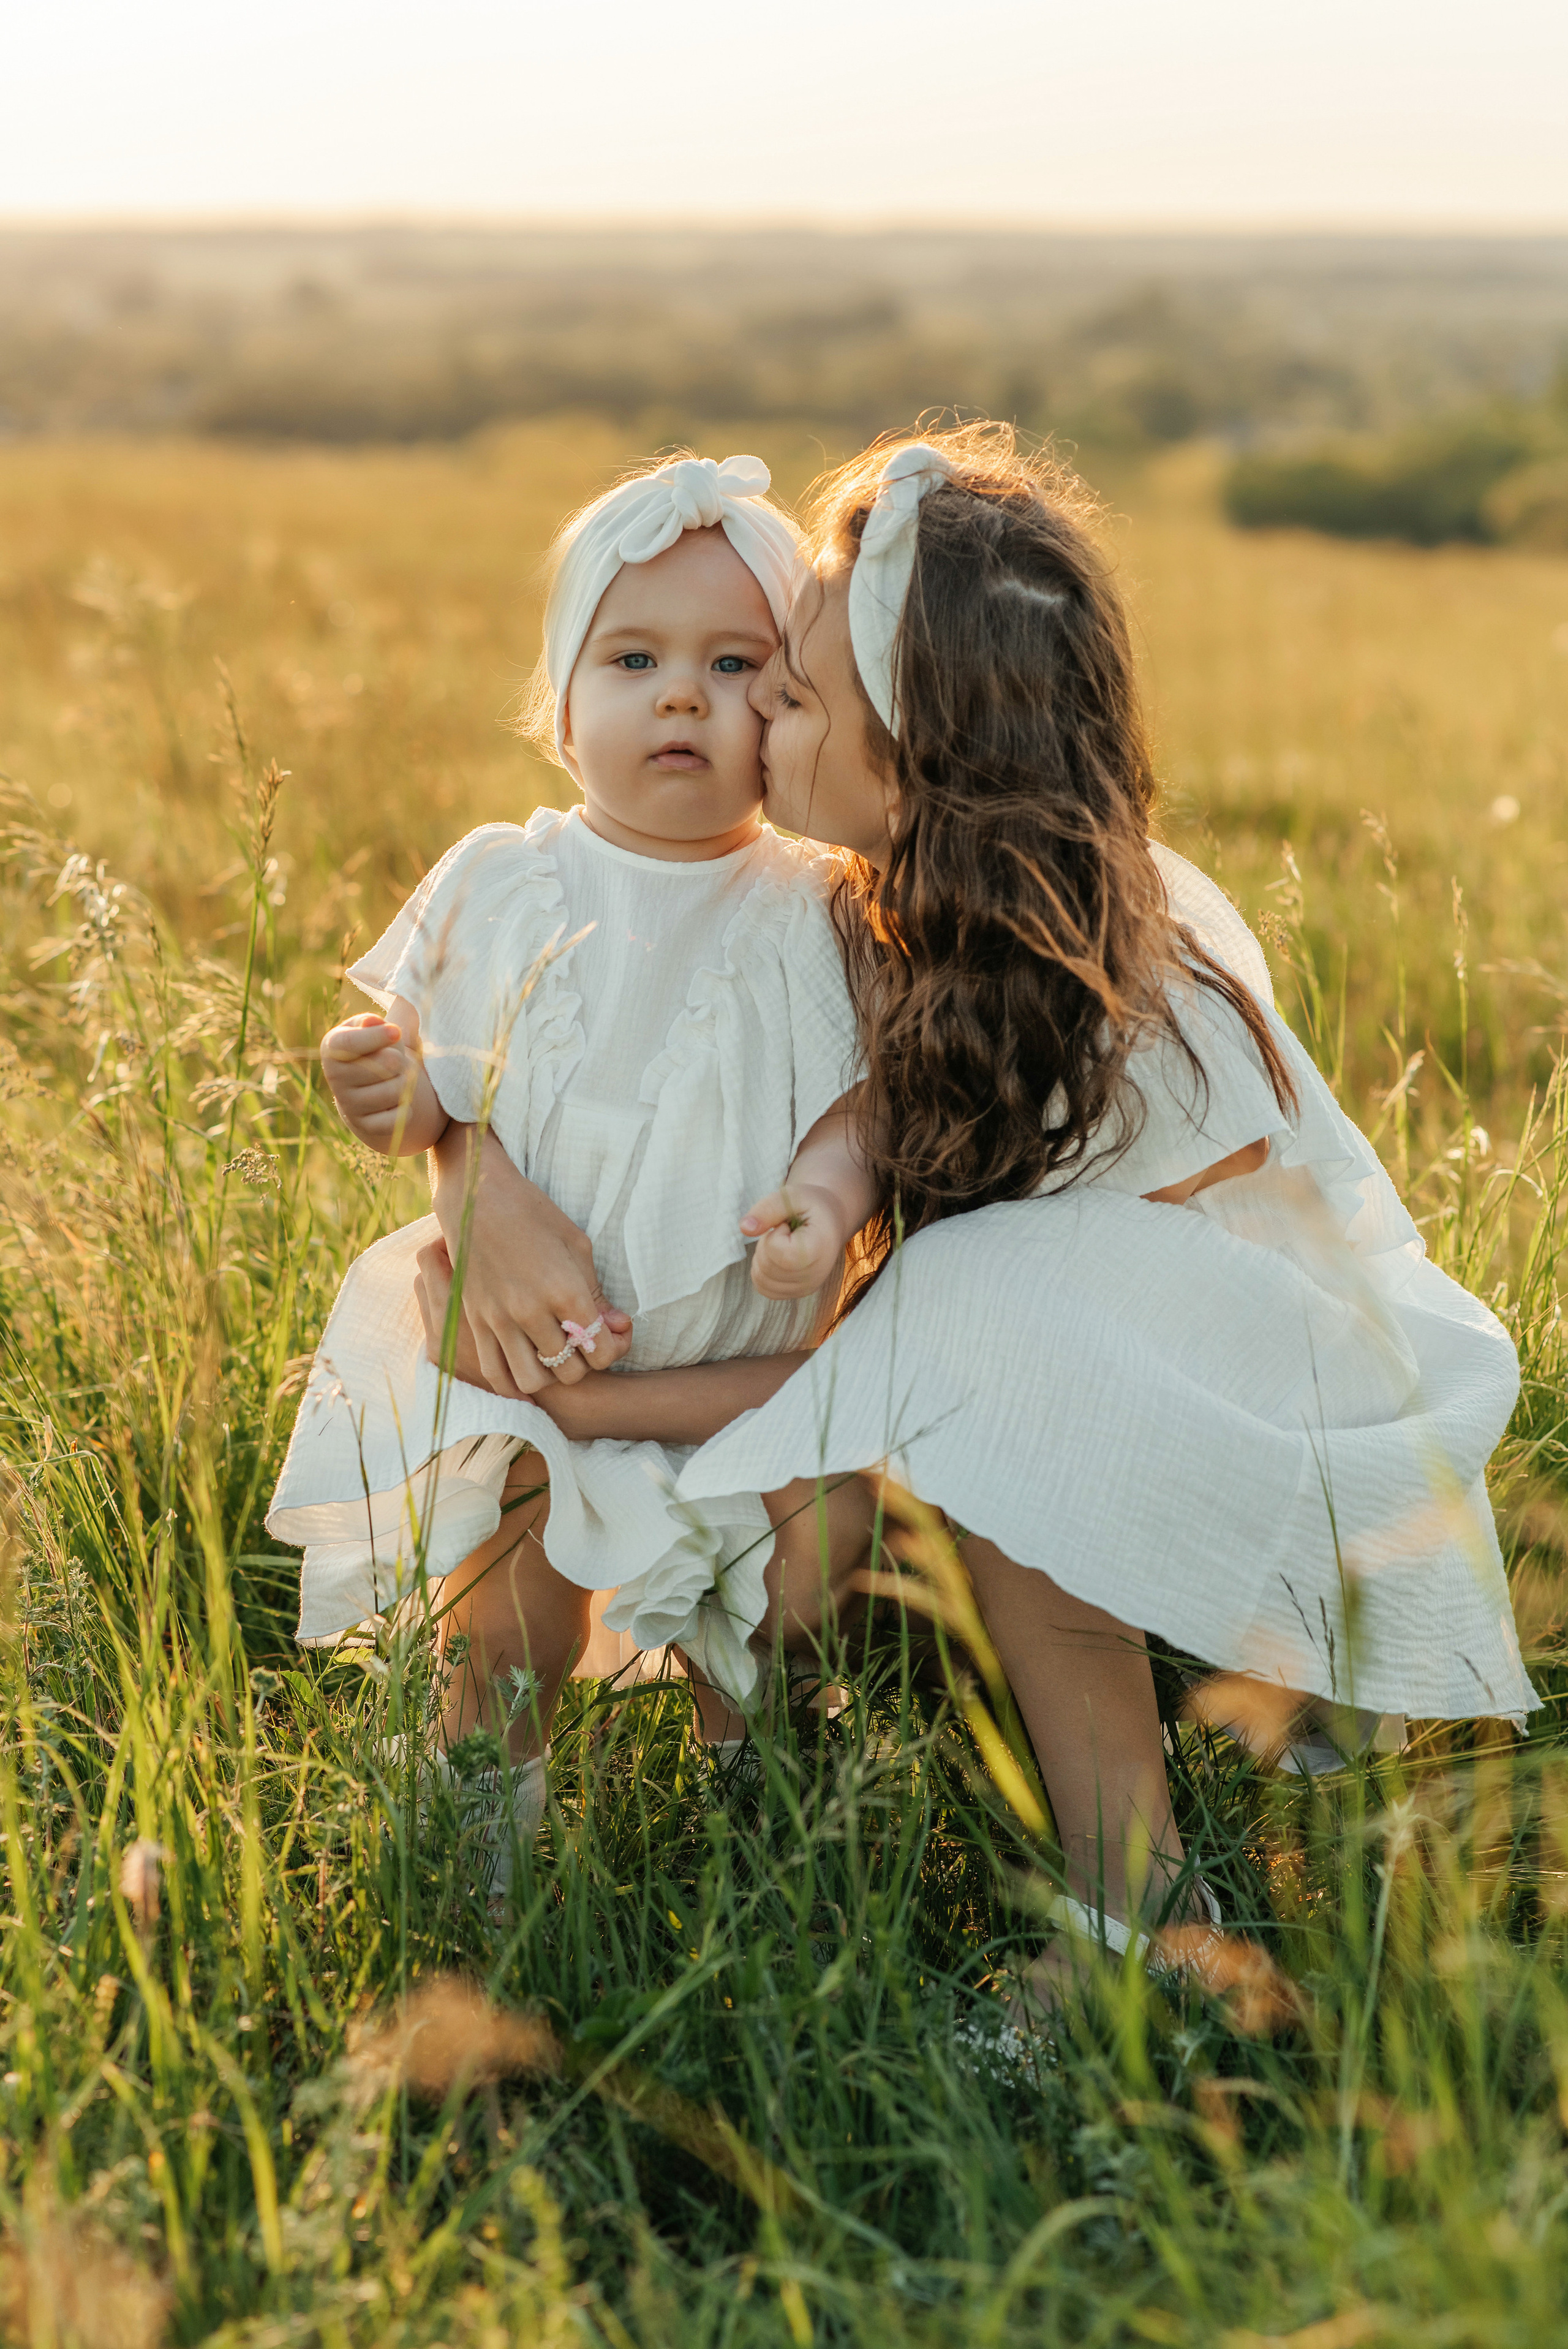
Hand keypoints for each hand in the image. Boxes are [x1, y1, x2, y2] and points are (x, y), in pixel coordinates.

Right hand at [321, 1012, 427, 1149]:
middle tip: (397, 1061)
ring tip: (398, 1079)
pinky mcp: (366, 1127)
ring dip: (406, 1084)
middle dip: (400, 1061)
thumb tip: (372, 1023)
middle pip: (383, 1066)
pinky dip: (407, 1108)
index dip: (375, 1037)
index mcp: (333, 1048)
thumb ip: (379, 1022)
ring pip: (394, 1092)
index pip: (348, 1044)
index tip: (396, 1032)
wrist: (372, 1089)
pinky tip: (397, 1102)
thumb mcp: (377, 1029)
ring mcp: (349, 1105)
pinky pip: (398, 1118)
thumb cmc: (378, 1050)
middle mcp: (335, 1077)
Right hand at [429, 1124, 632, 1395]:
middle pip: (570, 1371)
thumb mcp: (577, 1246)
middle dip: (586, 1364)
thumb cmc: (533, 1213)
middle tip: (585, 1345)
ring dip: (550, 1377)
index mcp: (564, 1289)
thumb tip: (618, 1327)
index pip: (601, 1349)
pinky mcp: (474, 1321)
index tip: (614, 1335)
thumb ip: (596, 1294)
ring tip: (555, 1356)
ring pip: (532, 1381)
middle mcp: (531, 1311)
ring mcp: (498, 1319)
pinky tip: (526, 1367)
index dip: (615, 1349)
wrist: (475, 1195)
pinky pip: (494, 1373)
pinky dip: (513, 1383)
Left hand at [741, 1182, 849, 1300]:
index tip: (790, 1225)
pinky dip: (762, 1270)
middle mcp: (815, 1276)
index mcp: (818, 1250)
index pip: (775, 1251)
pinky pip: (763, 1287)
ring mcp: (805, 1289)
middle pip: (766, 1266)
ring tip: (784, 1243)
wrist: (831, 1221)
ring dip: (763, 1256)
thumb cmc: (812, 1206)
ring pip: (760, 1279)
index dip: (775, 1233)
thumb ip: (768, 1208)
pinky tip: (778, 1256)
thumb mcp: (793, 1196)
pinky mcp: (796, 1294)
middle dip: (767, 1243)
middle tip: (786, 1232)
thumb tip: (744, 1227)